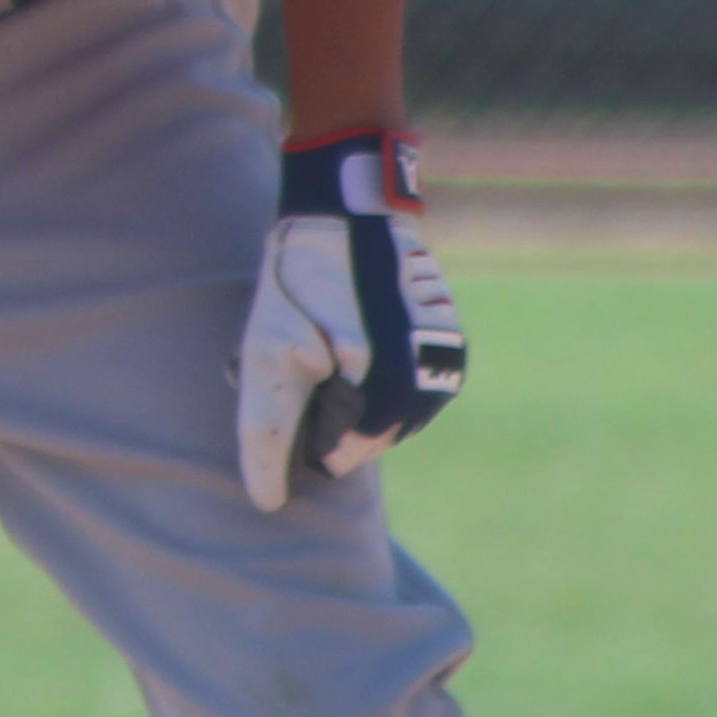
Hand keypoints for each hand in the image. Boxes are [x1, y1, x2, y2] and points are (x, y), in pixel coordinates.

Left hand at [231, 129, 465, 509]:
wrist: (347, 213)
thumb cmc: (297, 285)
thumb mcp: (264, 358)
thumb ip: (268, 435)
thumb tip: (268, 503)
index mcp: (383, 401)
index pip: (330, 459)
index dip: (300, 423)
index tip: (292, 372)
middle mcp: (427, 392)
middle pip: (362, 442)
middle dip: (328, 408)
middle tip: (306, 353)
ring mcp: (446, 369)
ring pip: (388, 419)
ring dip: (355, 392)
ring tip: (330, 339)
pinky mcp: (452, 347)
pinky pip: (410, 391)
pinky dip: (380, 375)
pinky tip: (357, 332)